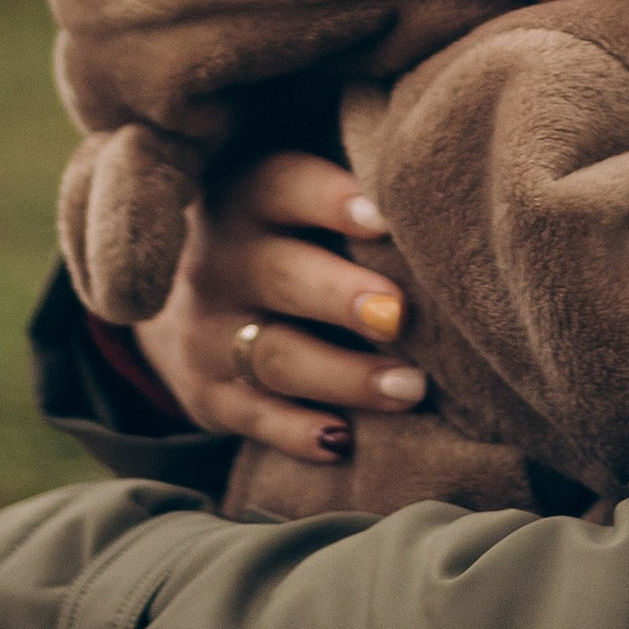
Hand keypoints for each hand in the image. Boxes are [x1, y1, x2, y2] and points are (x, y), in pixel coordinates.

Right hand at [133, 151, 428, 461]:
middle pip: (283, 276)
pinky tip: (342, 440)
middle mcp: (220, 263)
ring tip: (409, 388)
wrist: (188, 303)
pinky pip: (255, 418)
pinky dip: (297, 433)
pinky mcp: (208, 395)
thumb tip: (441, 210)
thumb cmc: (285, 239)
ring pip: (277, 356)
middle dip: (342, 296)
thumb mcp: (296, 204)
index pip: (286, 188)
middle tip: (399, 314)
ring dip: (345, 376)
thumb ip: (357, 201)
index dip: (332, 201)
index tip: (385, 219)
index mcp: (249, 198)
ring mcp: (208, 333)